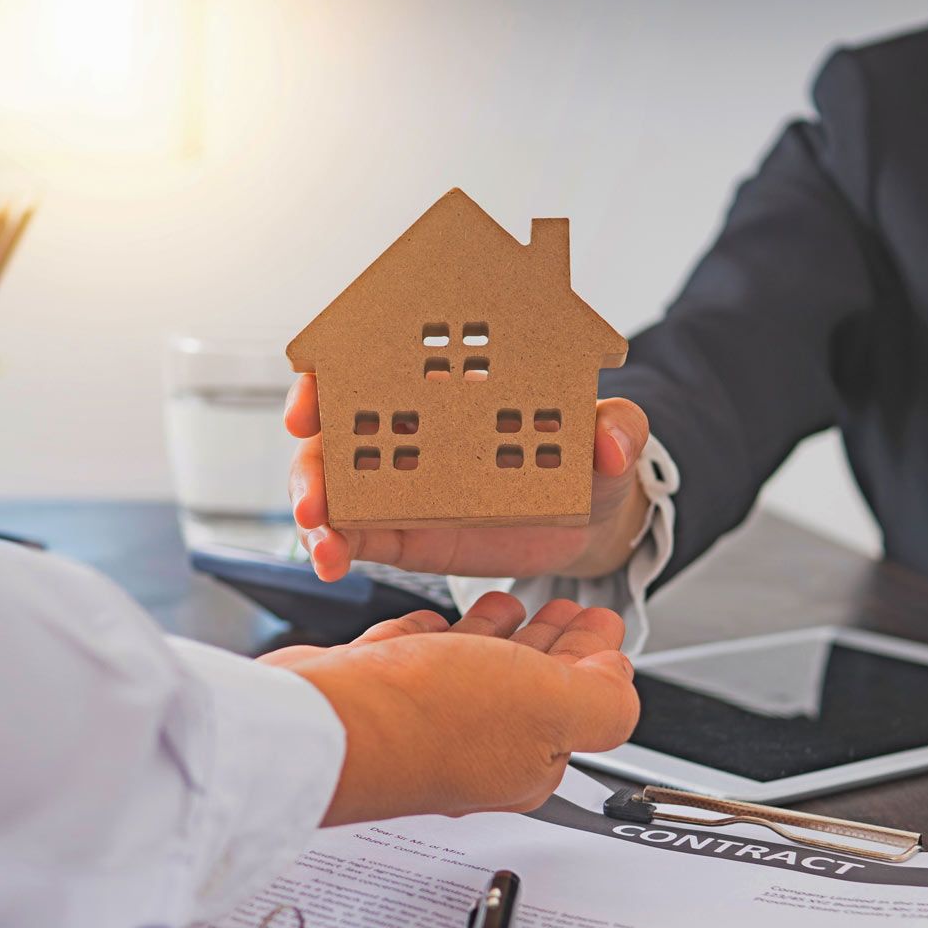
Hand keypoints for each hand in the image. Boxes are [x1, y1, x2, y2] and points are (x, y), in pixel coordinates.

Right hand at [260, 593, 638, 823]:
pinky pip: (410, 661)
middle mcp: (474, 745)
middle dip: (554, 646)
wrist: (323, 721)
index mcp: (528, 756)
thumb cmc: (428, 719)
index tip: (604, 620)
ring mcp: (420, 719)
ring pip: (471, 671)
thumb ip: (603, 700)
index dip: (599, 658)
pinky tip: (433, 624)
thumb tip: (618, 679)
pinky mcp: (372, 692)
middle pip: (530, 688)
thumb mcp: (553, 704)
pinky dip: (431, 638)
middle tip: (569, 611)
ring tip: (508, 605)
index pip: (582, 703)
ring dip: (497, 636)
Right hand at [284, 373, 651, 581]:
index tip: (314, 397)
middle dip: (311, 459)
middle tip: (314, 493)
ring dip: (315, 512)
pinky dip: (333, 548)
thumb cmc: (587, 460)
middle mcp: (409, 431)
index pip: (375, 364)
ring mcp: (397, 484)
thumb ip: (616, 428)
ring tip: (323, 543)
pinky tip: (331, 564)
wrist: (586, 522)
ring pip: (332, 488)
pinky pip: (353, 537)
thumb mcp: (611, 433)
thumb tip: (609, 443)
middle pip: (334, 432)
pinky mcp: (399, 533)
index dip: (332, 373)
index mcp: (448, 388)